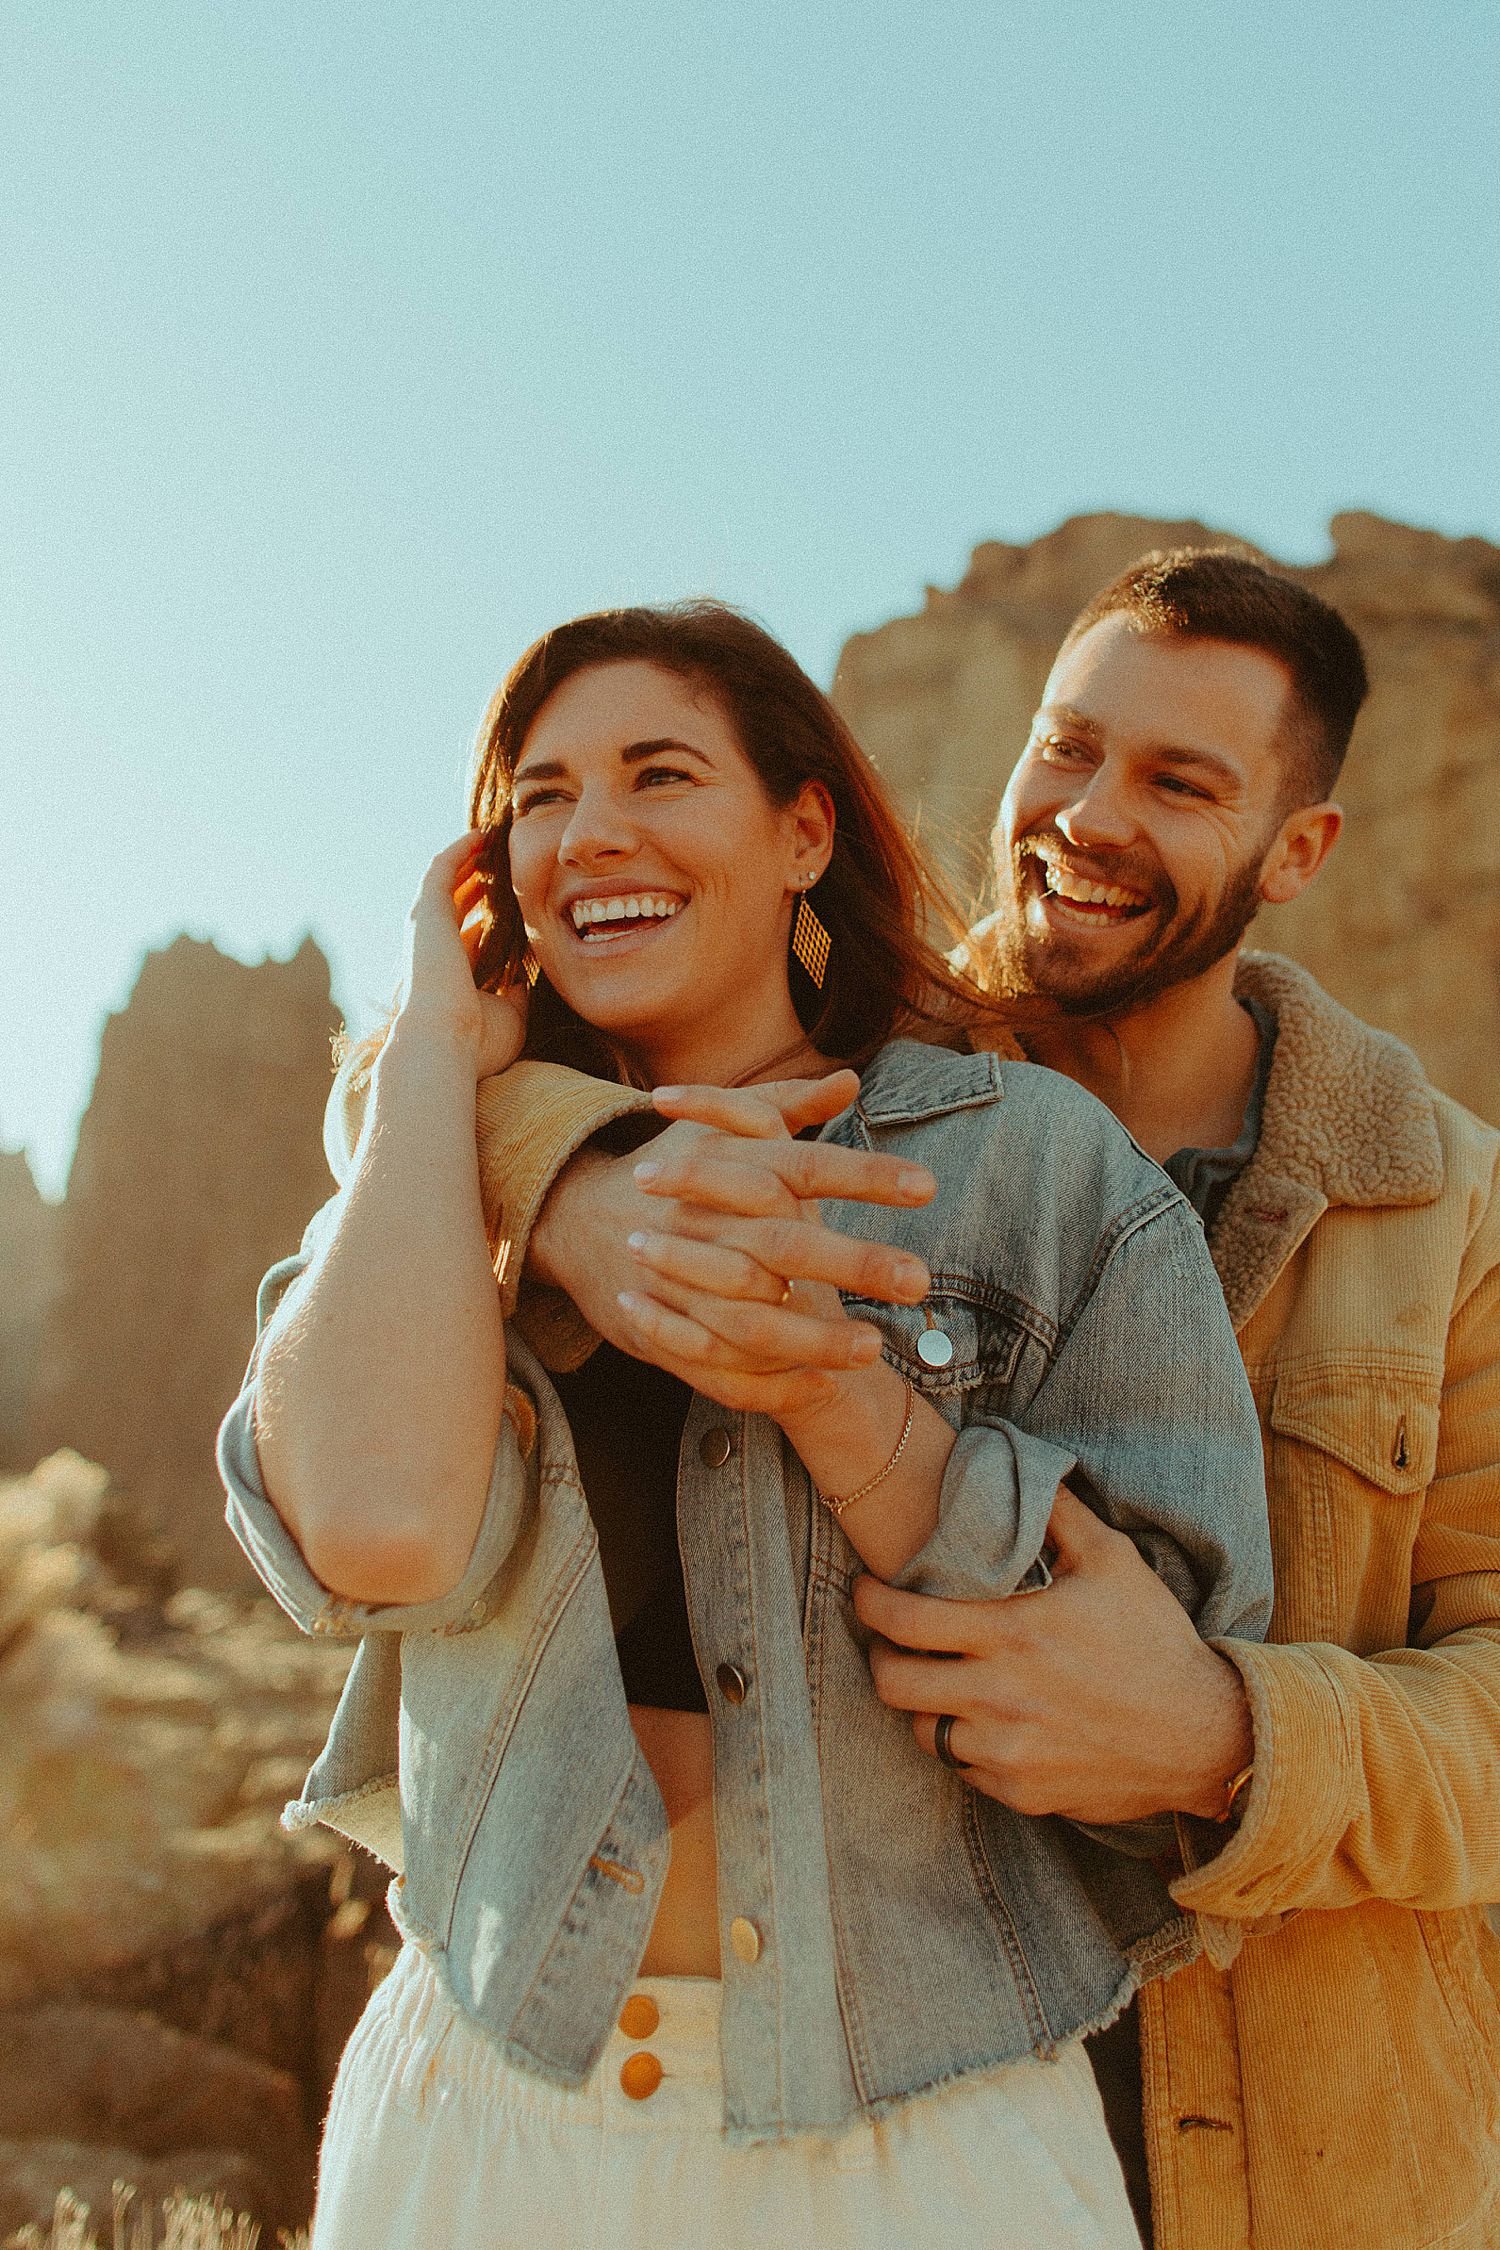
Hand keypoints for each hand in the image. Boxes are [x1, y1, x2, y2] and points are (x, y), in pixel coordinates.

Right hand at [392, 833, 526, 1080]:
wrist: (443, 1044)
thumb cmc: (476, 1043)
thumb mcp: (509, 1016)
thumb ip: (516, 994)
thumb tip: (527, 977)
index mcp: (450, 975)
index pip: (467, 936)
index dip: (487, 916)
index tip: (511, 900)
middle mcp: (434, 950)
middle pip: (454, 905)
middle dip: (475, 882)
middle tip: (500, 861)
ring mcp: (426, 930)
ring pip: (444, 883)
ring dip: (465, 859)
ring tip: (489, 839)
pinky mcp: (426, 912)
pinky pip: (441, 869)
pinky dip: (459, 851)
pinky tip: (480, 836)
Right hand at [531, 1074, 935, 1396]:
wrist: (576, 1219)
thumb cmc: (670, 1170)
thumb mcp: (720, 1128)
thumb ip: (785, 1106)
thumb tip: (848, 1080)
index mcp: (727, 1166)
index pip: (805, 1165)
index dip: (865, 1175)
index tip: (927, 1186)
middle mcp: (704, 1221)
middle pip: (786, 1244)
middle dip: (856, 1263)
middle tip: (919, 1280)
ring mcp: (679, 1280)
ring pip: (754, 1316)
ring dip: (817, 1339)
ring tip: (874, 1349)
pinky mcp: (662, 1330)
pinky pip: (719, 1365)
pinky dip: (769, 1382)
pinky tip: (819, 1388)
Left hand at [855, 1485, 1254, 1823]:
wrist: (1203, 1735)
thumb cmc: (1155, 1640)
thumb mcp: (1113, 1561)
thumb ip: (1057, 1514)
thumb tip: (1017, 1462)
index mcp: (1012, 1634)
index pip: (903, 1621)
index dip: (869, 1604)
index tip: (865, 1592)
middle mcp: (999, 1697)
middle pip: (891, 1683)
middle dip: (880, 1656)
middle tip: (889, 1641)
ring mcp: (1007, 1749)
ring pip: (921, 1731)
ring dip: (921, 1704)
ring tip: (938, 1680)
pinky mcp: (1020, 1790)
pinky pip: (964, 1767)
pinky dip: (964, 1743)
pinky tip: (986, 1717)